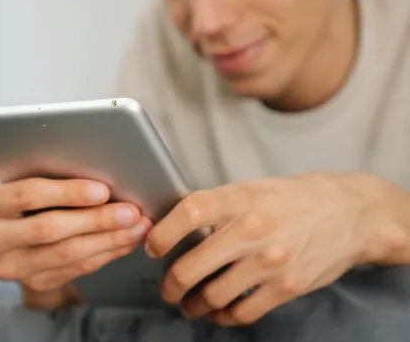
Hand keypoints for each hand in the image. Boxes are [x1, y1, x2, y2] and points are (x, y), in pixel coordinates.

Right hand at [0, 177, 151, 309]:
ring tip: (136, 227)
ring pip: (67, 254)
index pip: (28, 195)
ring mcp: (11, 265)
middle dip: (96, 219)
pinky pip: (76, 269)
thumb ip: (55, 176)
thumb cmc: (30, 197)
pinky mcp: (33, 282)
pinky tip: (125, 241)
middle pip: (49, 228)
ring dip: (109, 240)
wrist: (18, 233)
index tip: (103, 190)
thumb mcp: (31, 179)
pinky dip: (106, 253)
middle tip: (130, 211)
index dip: (68, 193)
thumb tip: (105, 171)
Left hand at [145, 173, 405, 325]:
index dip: (163, 233)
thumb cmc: (296, 197)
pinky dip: (222, 317)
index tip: (152, 247)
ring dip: (193, 305)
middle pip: (193, 265)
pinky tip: (216, 313)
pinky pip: (243, 311)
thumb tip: (180, 224)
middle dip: (171, 284)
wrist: (351, 213)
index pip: (190, 212)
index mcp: (241, 197)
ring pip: (213, 295)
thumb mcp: (255, 187)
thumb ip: (220, 205)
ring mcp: (271, 261)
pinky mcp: (287, 286)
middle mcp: (254, 229)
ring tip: (188, 304)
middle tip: (167, 288)